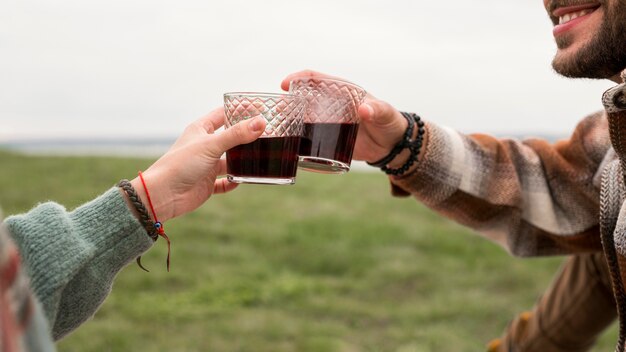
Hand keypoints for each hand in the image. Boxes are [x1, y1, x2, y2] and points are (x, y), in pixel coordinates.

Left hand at [129, 107, 264, 221]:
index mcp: (200, 130)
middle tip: (266, 133)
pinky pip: (226, 182)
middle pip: (230, 137)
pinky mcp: (207, 183)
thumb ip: (236, 134)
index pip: (222, 114)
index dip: (239, 110)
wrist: (163, 195)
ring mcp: (206, 165)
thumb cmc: (180, 164)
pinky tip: (242, 180)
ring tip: (261, 157)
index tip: (259, 107)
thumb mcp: (211, 145)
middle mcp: (204, 146)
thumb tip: (261, 123)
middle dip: (246, 136)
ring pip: (230, 160)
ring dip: (243, 160)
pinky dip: (234, 181)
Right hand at [281, 70, 407, 162]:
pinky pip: (309, 138)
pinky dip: (298, 141)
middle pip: (304, 98)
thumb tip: (364, 109)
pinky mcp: (328, 139)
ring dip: (289, 121)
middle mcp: (331, 104)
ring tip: (278, 128)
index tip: (284, 84)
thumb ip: (377, 110)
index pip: (316, 78)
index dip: (298, 78)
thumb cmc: (390, 123)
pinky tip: (288, 146)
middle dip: (288, 101)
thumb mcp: (386, 114)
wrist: (392, 147)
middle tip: (277, 110)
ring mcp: (328, 122)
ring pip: (303, 118)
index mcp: (342, 90)